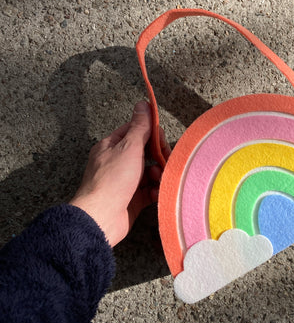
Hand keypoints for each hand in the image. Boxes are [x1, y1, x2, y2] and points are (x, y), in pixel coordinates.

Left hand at [70, 101, 161, 246]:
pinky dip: (155, 191)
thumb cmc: (111, 180)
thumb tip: (143, 104)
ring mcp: (123, 182)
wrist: (101, 217)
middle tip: (164, 161)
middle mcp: (116, 162)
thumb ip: (139, 127)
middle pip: (144, 152)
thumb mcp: (129, 148)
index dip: (151, 134)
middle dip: (158, 156)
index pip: (135, 131)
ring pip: (148, 172)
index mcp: (111, 146)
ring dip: (157, 174)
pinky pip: (148, 191)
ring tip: (156, 179)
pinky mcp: (131, 199)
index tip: (161, 141)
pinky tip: (156, 193)